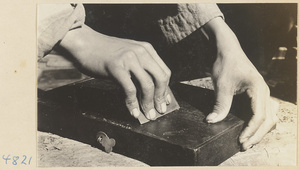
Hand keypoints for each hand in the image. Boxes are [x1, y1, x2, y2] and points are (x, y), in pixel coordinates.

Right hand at [59, 25, 171, 119]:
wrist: (85, 43)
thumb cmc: (105, 53)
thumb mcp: (128, 57)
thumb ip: (140, 70)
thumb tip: (149, 94)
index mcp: (146, 49)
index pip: (164, 71)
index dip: (166, 89)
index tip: (165, 102)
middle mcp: (141, 52)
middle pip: (161, 78)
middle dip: (161, 98)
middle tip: (159, 111)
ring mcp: (129, 58)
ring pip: (147, 85)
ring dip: (149, 103)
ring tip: (148, 114)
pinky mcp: (116, 66)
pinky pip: (130, 89)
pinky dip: (133, 103)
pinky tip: (133, 111)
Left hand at [203, 17, 278, 149]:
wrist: (226, 49)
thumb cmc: (225, 63)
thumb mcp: (221, 84)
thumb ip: (220, 103)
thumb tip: (212, 120)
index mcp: (258, 88)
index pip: (260, 115)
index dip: (251, 130)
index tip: (241, 140)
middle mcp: (264, 91)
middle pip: (268, 119)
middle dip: (256, 134)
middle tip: (244, 146)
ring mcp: (262, 93)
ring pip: (268, 117)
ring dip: (260, 130)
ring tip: (248, 141)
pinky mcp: (256, 94)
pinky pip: (263, 112)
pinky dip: (259, 123)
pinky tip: (250, 130)